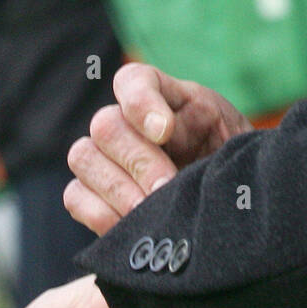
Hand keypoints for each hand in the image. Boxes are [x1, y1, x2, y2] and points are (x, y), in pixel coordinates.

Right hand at [65, 63, 252, 236]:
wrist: (226, 203)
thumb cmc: (229, 162)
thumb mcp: (231, 137)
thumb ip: (206, 129)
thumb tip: (170, 140)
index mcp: (162, 97)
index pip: (134, 81)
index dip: (141, 101)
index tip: (164, 131)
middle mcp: (124, 121)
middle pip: (107, 125)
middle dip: (139, 160)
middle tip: (165, 187)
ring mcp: (101, 156)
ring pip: (85, 157)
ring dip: (119, 188)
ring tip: (151, 211)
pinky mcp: (89, 194)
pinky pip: (75, 196)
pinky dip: (100, 213)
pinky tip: (130, 226)